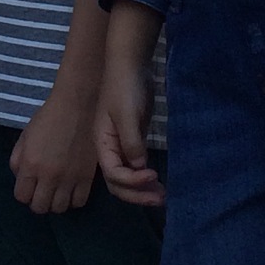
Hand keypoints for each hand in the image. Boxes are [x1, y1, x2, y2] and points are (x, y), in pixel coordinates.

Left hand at [10, 86, 99, 214]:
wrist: (77, 106)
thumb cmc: (48, 118)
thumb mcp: (25, 136)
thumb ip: (17, 160)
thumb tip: (20, 179)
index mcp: (30, 164)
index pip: (21, 197)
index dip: (23, 193)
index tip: (28, 186)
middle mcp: (49, 176)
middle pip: (40, 208)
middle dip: (37, 201)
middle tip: (41, 190)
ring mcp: (69, 179)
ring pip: (60, 209)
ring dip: (55, 202)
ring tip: (56, 191)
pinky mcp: (87, 178)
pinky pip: (79, 202)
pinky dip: (73, 200)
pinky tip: (71, 190)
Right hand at [96, 58, 163, 207]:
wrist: (130, 66)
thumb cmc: (124, 88)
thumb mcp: (126, 114)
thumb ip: (132, 142)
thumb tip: (139, 167)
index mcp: (102, 143)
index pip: (113, 174)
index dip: (132, 181)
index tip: (153, 175)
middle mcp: (109, 148)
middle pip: (118, 182)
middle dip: (137, 193)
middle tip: (160, 199)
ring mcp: (121, 145)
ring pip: (128, 177)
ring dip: (143, 189)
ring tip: (163, 196)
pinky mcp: (133, 140)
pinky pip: (136, 166)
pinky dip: (146, 177)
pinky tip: (158, 180)